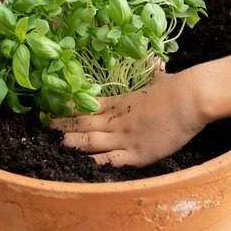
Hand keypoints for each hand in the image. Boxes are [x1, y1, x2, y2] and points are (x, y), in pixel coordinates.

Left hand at [50, 70, 208, 166]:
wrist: (191, 97)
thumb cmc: (176, 87)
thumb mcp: (157, 79)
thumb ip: (151, 75)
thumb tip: (156, 63)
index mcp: (119, 102)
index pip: (86, 106)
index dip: (68, 109)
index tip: (51, 108)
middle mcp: (116, 120)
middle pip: (81, 124)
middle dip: (60, 126)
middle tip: (40, 127)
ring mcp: (124, 138)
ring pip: (88, 142)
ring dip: (69, 143)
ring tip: (49, 144)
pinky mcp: (136, 154)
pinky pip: (109, 161)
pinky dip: (93, 163)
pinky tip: (78, 166)